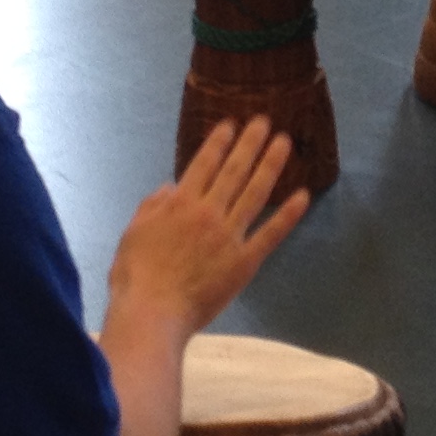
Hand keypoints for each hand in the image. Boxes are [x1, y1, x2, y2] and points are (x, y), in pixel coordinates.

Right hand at [104, 119, 308, 339]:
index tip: (231, 124)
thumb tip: (169, 187)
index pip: (203, 164)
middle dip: (249, 143)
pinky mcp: (245, 261)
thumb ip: (151, 207)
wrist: (153, 313)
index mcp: (179, 204)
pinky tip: (303, 196)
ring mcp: (229, 236)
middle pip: (233, 171)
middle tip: (264, 121)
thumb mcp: (133, 233)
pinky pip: (270, 234)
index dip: (219, 142)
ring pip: (254, 193)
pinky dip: (288, 215)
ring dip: (271, 165)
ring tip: (284, 143)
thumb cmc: (135, 277)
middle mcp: (208, 213)